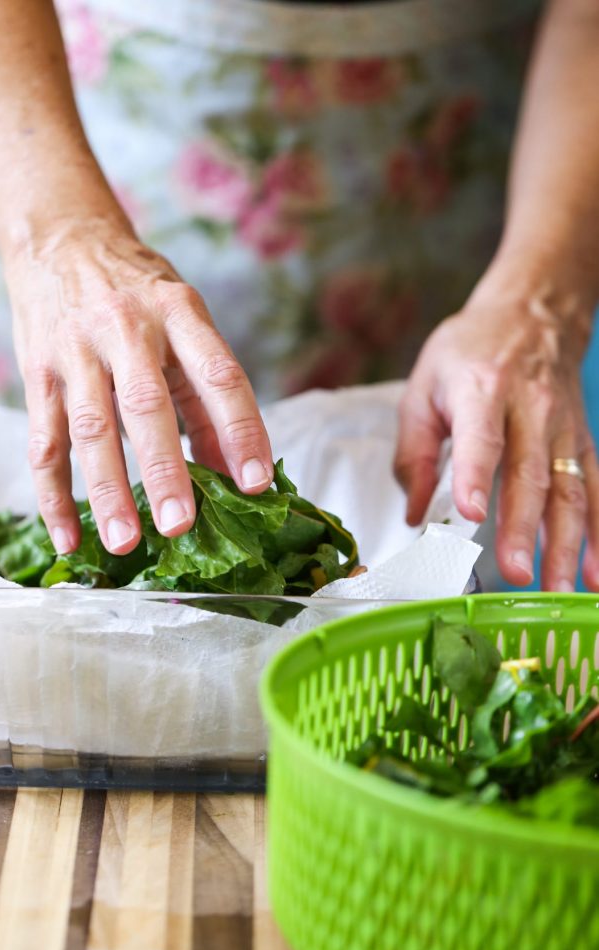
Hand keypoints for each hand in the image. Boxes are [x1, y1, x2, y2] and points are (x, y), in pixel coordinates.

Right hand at [6, 218, 272, 555]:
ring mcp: (76, 353)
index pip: (219, 375)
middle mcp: (126, 330)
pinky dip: (52, 495)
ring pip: (89, 429)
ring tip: (124, 543)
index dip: (241, 430)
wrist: (61, 237)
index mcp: (178, 313)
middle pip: (145, 406)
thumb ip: (207, 397)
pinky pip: (43, 442)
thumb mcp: (184, 323)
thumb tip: (235, 475)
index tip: (257, 484)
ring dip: (106, 490)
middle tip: (180, 525)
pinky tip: (68, 537)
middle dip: (164, 469)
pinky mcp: (38, 376)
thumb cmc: (137, 292)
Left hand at [394, 279, 598, 590]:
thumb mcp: (423, 388)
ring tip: (560, 591)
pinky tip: (598, 576)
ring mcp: (563, 429)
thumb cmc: (469, 351)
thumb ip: (413, 453)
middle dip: (523, 529)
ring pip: (569, 490)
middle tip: (515, 573)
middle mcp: (530, 410)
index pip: (481, 438)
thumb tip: (415, 513)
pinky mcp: (582, 444)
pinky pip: (595, 492)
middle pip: (530, 475)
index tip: (469, 514)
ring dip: (568, 545)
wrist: (532, 313)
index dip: (476, 477)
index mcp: (481, 391)